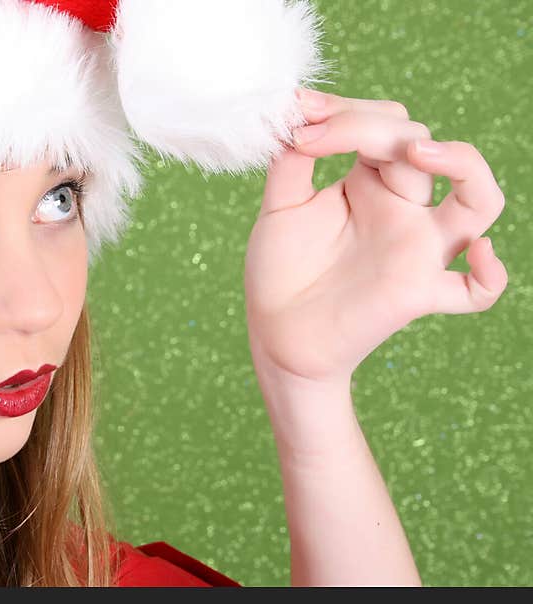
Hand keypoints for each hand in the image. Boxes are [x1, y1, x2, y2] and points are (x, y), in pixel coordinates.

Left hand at [244, 88, 507, 385]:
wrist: (275, 332)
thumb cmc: (281, 270)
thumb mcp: (280, 206)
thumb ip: (292, 160)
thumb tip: (301, 113)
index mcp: (371, 183)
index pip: (387, 124)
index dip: (347, 110)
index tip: (300, 114)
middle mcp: (402, 209)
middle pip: (420, 143)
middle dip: (369, 126)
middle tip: (312, 135)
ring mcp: (416, 250)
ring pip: (480, 202)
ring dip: (464, 166)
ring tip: (417, 152)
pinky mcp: (416, 293)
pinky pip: (476, 291)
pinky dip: (491, 275)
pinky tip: (478, 253)